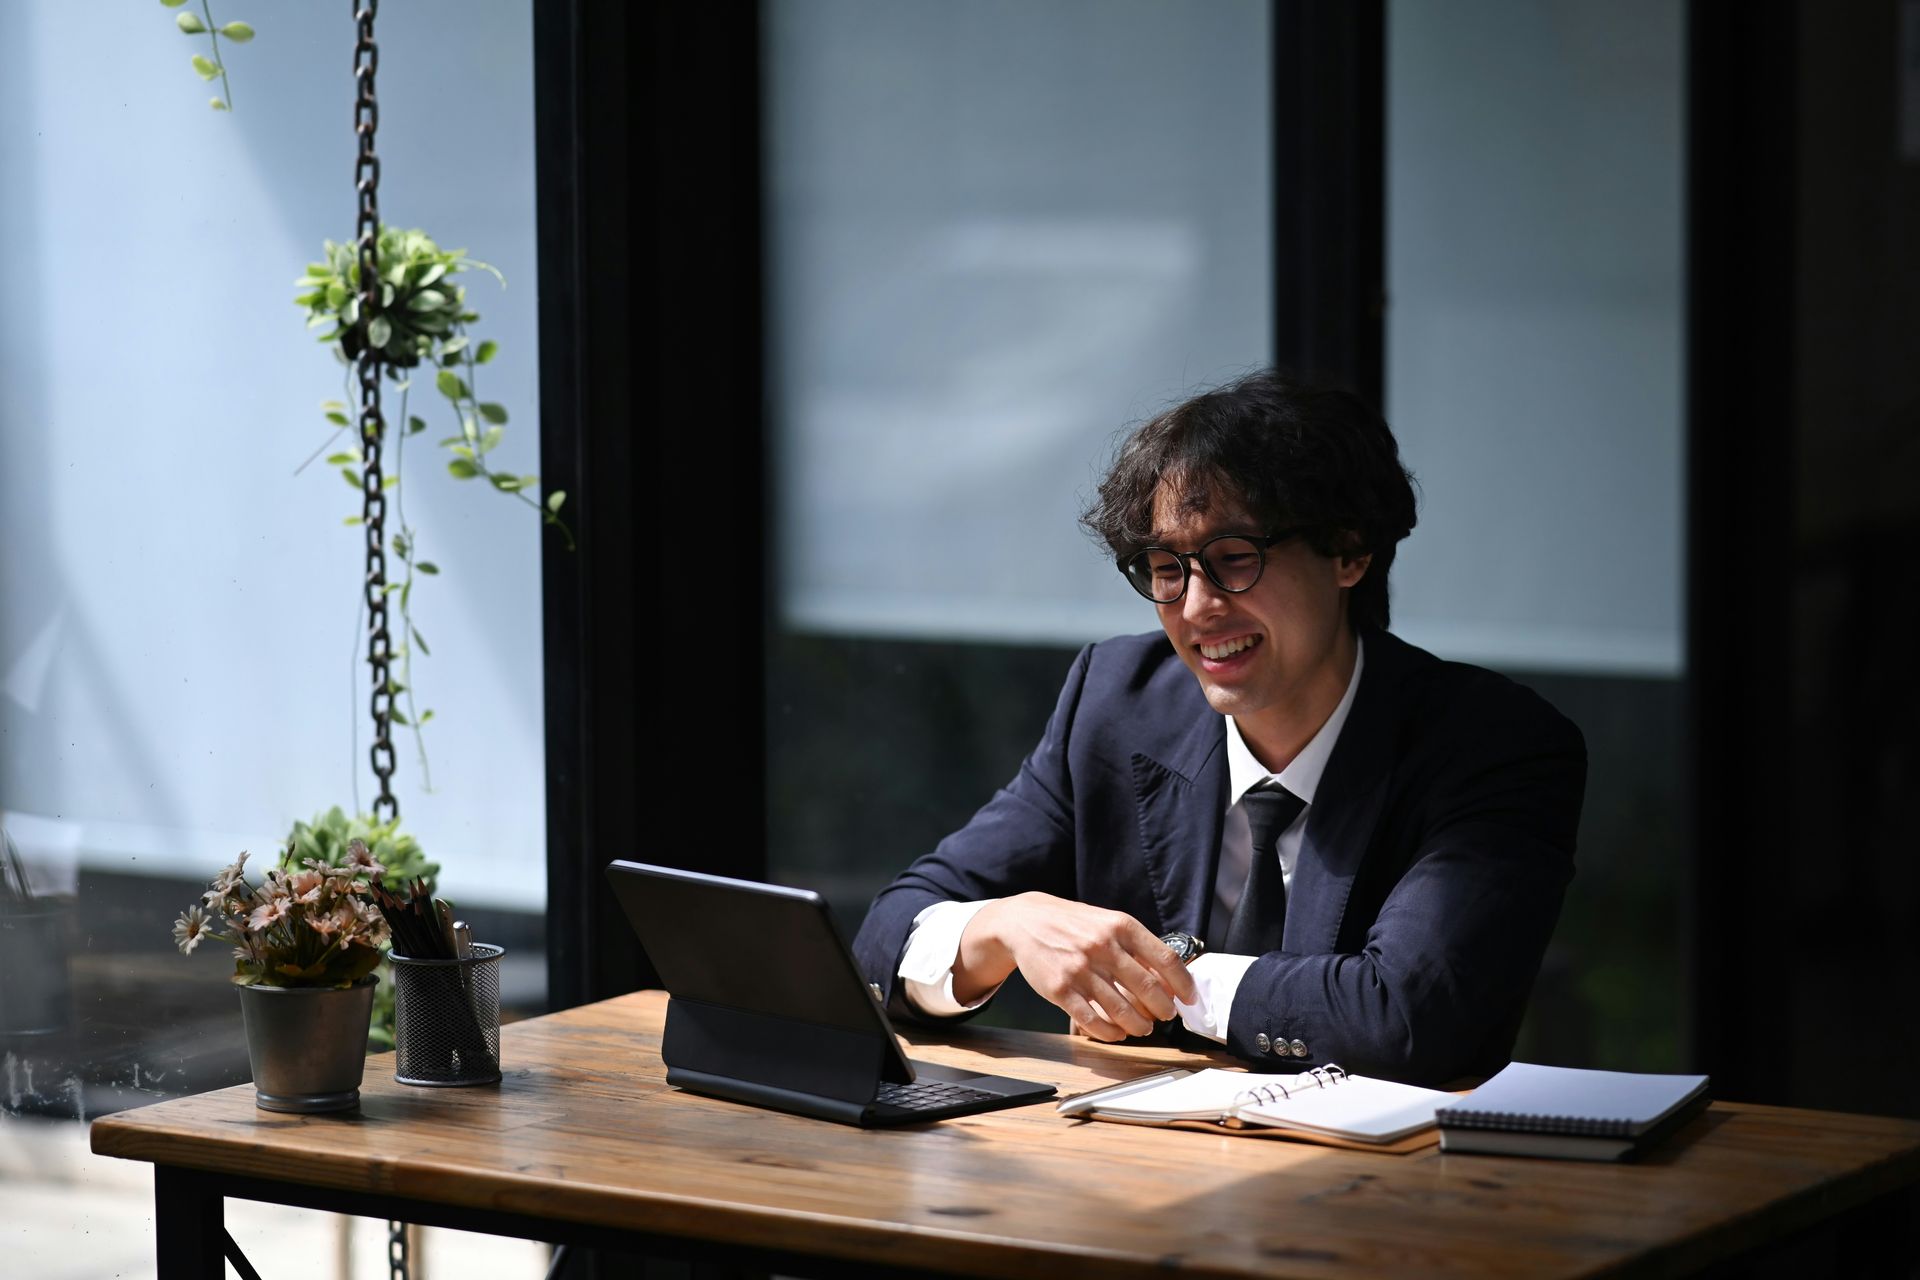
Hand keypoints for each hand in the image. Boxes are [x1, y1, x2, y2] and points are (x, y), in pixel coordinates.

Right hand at [956, 893, 1197, 1041]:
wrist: (1025, 921)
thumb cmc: (1073, 924)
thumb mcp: (1108, 922)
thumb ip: (1135, 945)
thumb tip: (1169, 977)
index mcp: (1121, 926)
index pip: (1166, 958)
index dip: (1183, 983)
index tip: (1189, 998)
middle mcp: (1102, 946)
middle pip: (1147, 989)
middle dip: (1163, 1010)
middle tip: (1166, 1016)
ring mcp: (1080, 969)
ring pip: (1121, 1010)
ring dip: (1138, 1025)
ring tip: (1142, 1028)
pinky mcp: (1060, 989)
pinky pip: (1091, 1020)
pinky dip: (1110, 1033)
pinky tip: (1116, 1032)